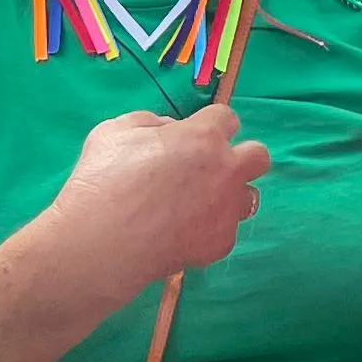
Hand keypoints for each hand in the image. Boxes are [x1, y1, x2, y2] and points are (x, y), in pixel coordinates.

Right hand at [51, 103, 270, 303]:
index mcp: (204, 137)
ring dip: (229, 196)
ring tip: (195, 206)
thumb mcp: (115, 130)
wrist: (103, 240)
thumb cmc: (104, 178)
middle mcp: (226, 170)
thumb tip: (169, 129)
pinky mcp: (222, 243)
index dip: (209, 125)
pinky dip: (207, 230)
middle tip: (208, 168)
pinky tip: (179, 234)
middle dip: (240, 157)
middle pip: (258, 156)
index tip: (192, 137)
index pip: (227, 118)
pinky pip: (225, 231)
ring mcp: (228, 210)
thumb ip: (150, 122)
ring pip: (250, 197)